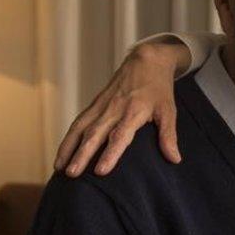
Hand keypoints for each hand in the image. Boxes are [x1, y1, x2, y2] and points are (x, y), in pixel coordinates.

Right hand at [54, 41, 192, 176]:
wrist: (145, 60)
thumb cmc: (158, 89)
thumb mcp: (168, 111)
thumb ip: (169, 135)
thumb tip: (175, 160)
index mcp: (133, 112)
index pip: (120, 136)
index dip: (110, 153)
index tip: (101, 171)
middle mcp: (113, 109)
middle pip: (94, 134)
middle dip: (82, 155)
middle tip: (72, 174)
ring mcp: (101, 106)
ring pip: (81, 128)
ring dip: (68, 148)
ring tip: (59, 169)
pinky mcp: (94, 104)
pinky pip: (78, 122)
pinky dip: (68, 138)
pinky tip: (61, 154)